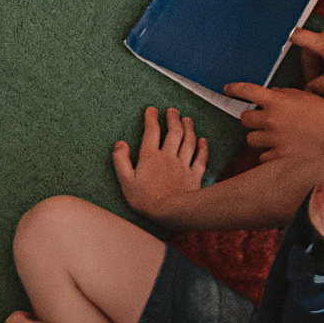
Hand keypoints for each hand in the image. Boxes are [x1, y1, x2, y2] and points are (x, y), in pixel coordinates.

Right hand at [111, 105, 208, 220]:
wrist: (172, 212)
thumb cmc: (146, 199)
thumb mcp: (125, 181)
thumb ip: (120, 160)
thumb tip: (120, 143)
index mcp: (150, 156)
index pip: (151, 132)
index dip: (151, 118)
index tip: (152, 109)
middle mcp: (168, 156)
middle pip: (173, 133)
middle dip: (173, 119)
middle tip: (173, 110)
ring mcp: (183, 165)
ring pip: (188, 142)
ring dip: (189, 128)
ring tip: (187, 119)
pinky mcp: (195, 175)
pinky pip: (201, 158)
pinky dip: (203, 147)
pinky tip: (203, 140)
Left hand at [231, 81, 323, 164]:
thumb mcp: (306, 97)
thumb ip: (284, 95)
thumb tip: (271, 95)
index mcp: (277, 101)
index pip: (246, 91)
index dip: (234, 89)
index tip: (228, 90)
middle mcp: (271, 120)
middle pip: (244, 119)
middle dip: (252, 119)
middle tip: (263, 121)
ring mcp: (274, 139)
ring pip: (251, 139)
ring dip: (259, 138)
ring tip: (275, 138)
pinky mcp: (280, 157)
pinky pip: (263, 157)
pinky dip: (269, 155)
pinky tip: (281, 151)